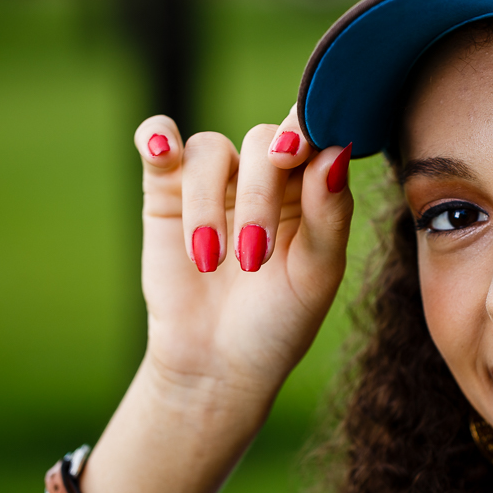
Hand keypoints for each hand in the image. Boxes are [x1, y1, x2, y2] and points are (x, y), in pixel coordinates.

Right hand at [133, 107, 353, 401]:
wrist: (217, 364)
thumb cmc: (280, 320)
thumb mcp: (316, 276)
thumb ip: (330, 215)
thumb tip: (336, 153)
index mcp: (312, 186)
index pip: (315, 134)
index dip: (306, 128)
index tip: (294, 152)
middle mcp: (266, 174)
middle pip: (262, 140)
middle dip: (258, 196)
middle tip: (253, 256)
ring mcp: (216, 180)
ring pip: (210, 150)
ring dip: (207, 205)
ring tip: (210, 263)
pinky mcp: (166, 191)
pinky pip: (159, 143)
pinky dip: (156, 137)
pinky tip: (160, 150)